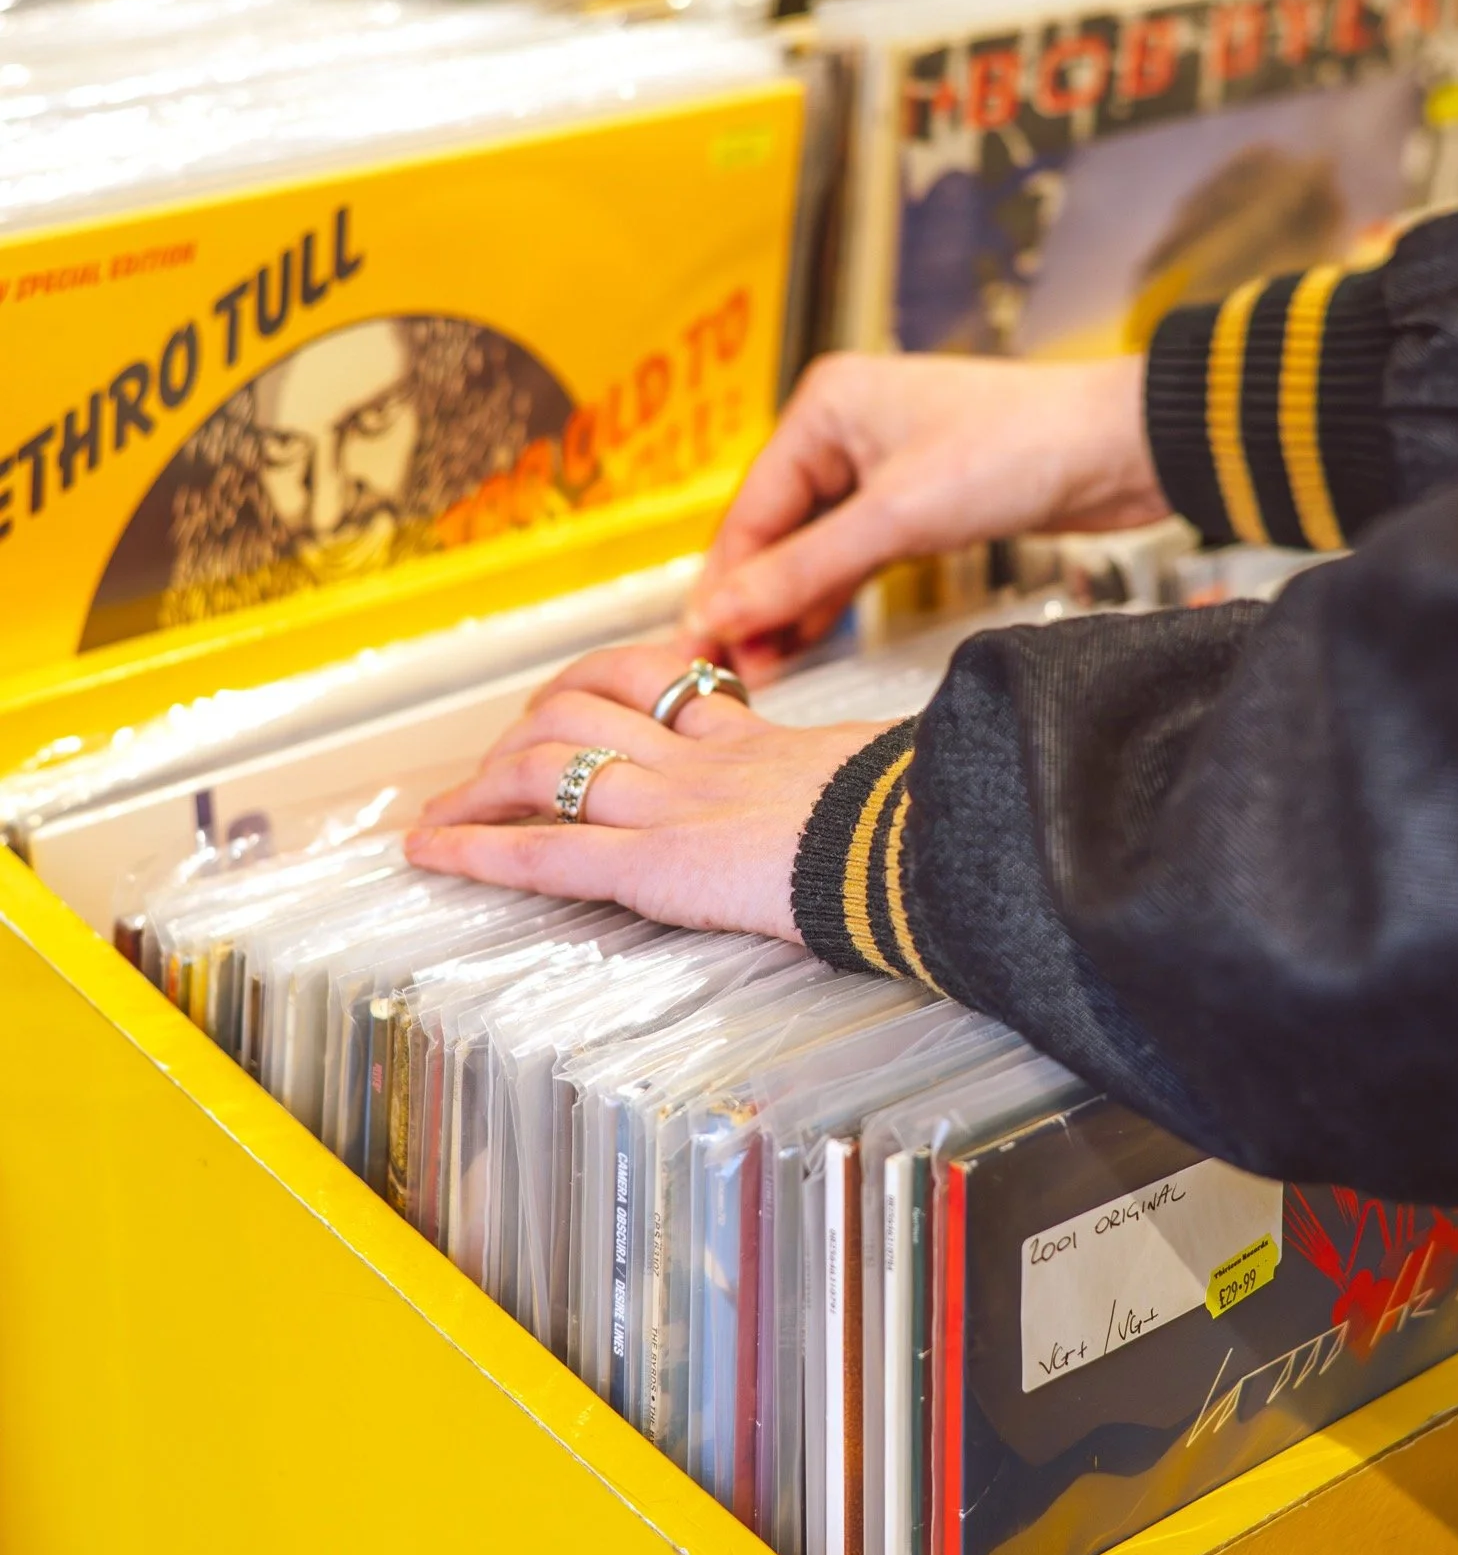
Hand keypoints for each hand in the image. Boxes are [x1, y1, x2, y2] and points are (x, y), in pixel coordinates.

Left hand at [404, 685, 878, 940]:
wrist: (925, 844)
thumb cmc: (930, 819)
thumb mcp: (898, 775)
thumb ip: (871, 774)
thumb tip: (911, 776)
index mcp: (761, 740)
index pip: (661, 691)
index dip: (601, 690)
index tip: (573, 708)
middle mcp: (702, 762)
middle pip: (584, 712)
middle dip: (523, 733)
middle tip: (492, 767)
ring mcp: (672, 807)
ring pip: (548, 766)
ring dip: (482, 785)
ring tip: (445, 810)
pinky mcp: (656, 863)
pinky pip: (546, 851)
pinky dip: (476, 850)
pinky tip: (431, 851)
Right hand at [701, 348, 1160, 665]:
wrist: (1121, 448)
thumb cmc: (1024, 445)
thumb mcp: (897, 518)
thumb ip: (804, 571)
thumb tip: (726, 609)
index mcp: (825, 404)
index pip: (750, 510)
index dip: (723, 583)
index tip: (697, 642)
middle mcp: (846, 429)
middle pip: (776, 530)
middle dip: (752, 598)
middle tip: (722, 664)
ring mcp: (883, 467)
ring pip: (814, 547)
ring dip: (788, 603)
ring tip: (759, 661)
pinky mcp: (920, 502)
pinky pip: (854, 555)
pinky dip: (831, 594)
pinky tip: (806, 633)